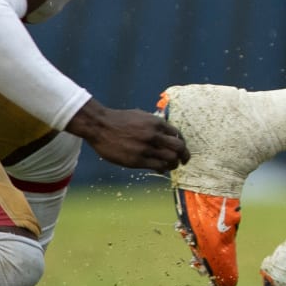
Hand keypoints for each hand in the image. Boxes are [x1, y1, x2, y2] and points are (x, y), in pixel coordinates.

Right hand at [66, 99, 189, 172]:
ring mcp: (146, 148)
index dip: (182, 143)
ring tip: (172, 166)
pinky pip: (157, 167)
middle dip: (184, 155)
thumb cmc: (120, 120)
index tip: (181, 148)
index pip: (178, 135)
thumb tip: (166, 133)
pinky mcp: (137, 160)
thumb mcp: (141, 116)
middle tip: (184, 160)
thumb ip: (154, 124)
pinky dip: (163, 169)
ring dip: (174, 164)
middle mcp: (154, 135)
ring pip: (170, 159)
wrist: (100, 126)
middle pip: (179, 148)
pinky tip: (161, 169)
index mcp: (156, 123)